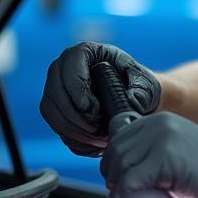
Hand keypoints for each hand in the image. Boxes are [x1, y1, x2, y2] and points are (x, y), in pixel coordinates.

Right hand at [39, 42, 160, 154]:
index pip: (70, 65)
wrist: (135, 100)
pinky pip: (56, 127)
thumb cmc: (139, 86)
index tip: (93, 111)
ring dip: (74, 130)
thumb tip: (132, 100)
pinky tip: (94, 144)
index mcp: (86, 52)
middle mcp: (64, 68)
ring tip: (99, 139)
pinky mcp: (57, 111)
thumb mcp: (146, 84)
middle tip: (97, 131)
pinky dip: (74, 139)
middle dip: (74, 116)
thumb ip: (142, 91)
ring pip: (52, 111)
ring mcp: (57, 89)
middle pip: (55, 91)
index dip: (77, 89)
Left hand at [100, 112, 197, 197]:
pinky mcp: (168, 160)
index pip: (118, 139)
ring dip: (117, 189)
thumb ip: (158, 151)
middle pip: (116, 153)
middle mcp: (158, 125)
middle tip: (124, 197)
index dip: (113, 164)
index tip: (119, 182)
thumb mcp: (178, 151)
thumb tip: (127, 169)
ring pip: (122, 167)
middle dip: (113, 177)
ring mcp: (163, 141)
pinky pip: (133, 180)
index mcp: (158, 121)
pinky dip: (125, 196)